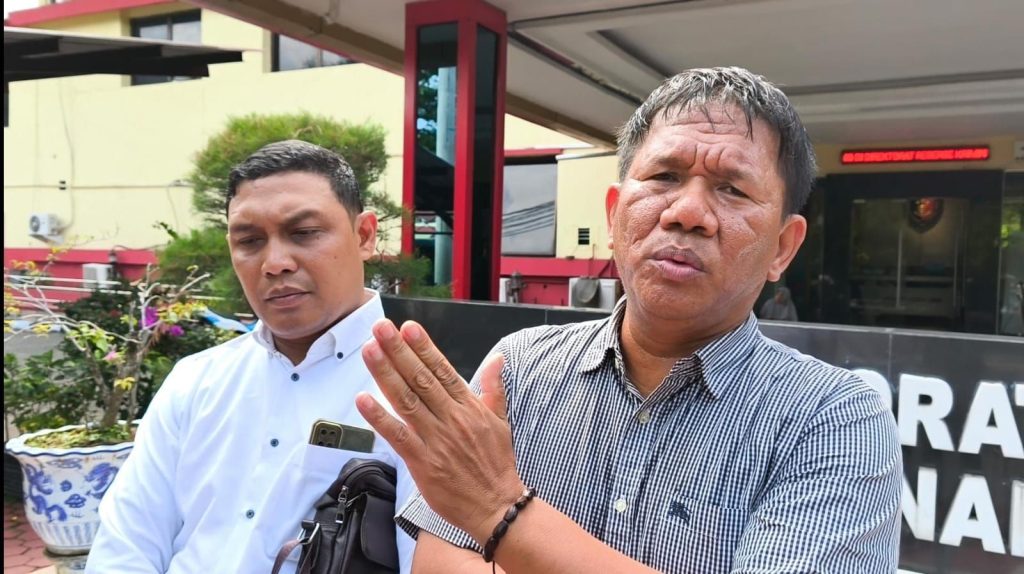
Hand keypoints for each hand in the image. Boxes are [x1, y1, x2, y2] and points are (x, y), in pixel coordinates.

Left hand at [356, 319, 524, 543]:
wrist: (497, 506)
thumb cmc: (497, 466)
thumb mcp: (501, 422)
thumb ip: (493, 388)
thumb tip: (497, 359)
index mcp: (469, 407)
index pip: (442, 370)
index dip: (424, 347)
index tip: (408, 327)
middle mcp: (451, 419)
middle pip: (420, 379)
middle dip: (399, 351)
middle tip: (381, 328)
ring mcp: (436, 440)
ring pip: (406, 401)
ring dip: (386, 374)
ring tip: (370, 351)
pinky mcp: (423, 463)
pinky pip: (398, 436)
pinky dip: (380, 417)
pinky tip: (363, 399)